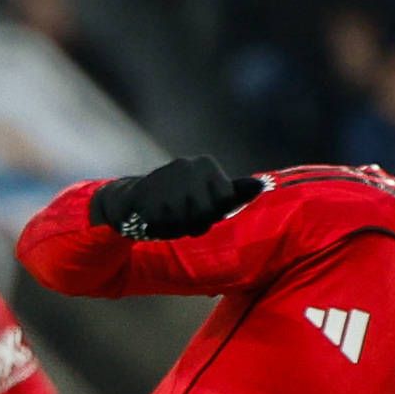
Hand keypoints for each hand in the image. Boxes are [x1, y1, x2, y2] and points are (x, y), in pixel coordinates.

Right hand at [96, 153, 254, 240]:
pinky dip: (161, 228)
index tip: (199, 207)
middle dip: (196, 223)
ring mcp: (168, 179)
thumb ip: (234, 192)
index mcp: (206, 164)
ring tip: (167, 216)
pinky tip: (154, 219)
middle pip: (208, 213)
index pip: (226, 202)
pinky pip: (165, 224)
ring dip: (178, 227)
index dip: (213, 213)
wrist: (132, 200)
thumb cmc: (177, 200)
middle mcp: (188, 166)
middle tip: (182, 216)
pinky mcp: (148, 194)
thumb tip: (262, 185)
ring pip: (187, 220)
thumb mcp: (208, 193)